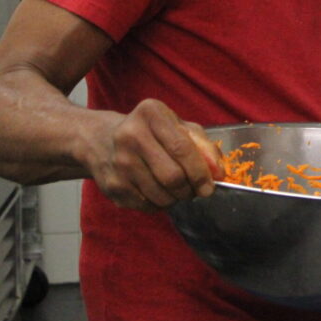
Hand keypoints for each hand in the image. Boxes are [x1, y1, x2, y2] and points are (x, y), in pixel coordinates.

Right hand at [83, 98, 222, 211]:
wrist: (101, 140)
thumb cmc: (152, 132)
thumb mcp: (179, 127)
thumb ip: (203, 146)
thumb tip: (218, 173)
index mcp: (151, 114)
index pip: (182, 149)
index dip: (200, 173)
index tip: (210, 186)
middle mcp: (130, 136)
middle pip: (172, 177)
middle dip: (189, 189)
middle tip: (194, 190)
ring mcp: (118, 162)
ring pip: (161, 195)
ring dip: (176, 199)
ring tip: (177, 190)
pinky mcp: (111, 185)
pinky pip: (147, 205)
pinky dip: (160, 204)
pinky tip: (159, 192)